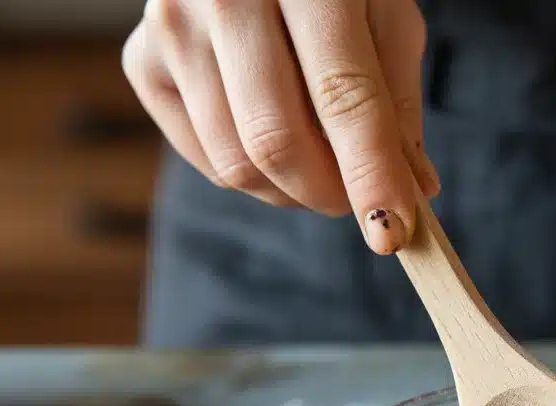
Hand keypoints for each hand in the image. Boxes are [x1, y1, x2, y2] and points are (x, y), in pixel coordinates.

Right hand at [122, 0, 438, 253]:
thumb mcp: (387, 14)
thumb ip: (398, 100)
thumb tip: (413, 190)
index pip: (342, 98)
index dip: (370, 175)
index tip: (392, 233)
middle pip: (275, 141)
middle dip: (328, 194)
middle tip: (356, 199)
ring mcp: (172, 29)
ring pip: (237, 164)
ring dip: (292, 192)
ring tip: (322, 165)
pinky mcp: (143, 62)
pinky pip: (207, 160)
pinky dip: (253, 175)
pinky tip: (275, 138)